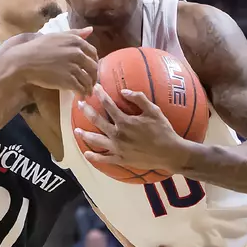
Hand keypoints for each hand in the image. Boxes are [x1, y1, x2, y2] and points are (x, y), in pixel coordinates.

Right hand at [0, 30, 98, 94]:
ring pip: (88, 79)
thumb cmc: (37, 47)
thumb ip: (75, 33)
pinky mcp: (68, 80)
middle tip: (91, 83)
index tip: (90, 68)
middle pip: (93, 67)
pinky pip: (80, 88)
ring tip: (87, 92)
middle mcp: (77, 53)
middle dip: (94, 76)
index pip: (93, 53)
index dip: (94, 62)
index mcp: (76, 41)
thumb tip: (91, 30)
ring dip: (89, 87)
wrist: (24, 62)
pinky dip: (82, 93)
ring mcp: (73, 67)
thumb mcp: (56, 36)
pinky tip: (81, 96)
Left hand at [74, 88, 190, 175]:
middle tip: (79, 104)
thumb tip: (123, 91)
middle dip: (87, 111)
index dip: (101, 95)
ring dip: (85, 135)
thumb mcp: (154, 111)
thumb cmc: (163, 130)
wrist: (169, 153)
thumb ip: (138, 99)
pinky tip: (87, 154)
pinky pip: (104, 159)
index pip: (108, 105)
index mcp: (125, 121)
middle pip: (97, 121)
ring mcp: (118, 148)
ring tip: (77, 130)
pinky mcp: (121, 159)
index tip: (95, 88)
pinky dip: (94, 157)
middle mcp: (118, 135)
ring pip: (96, 141)